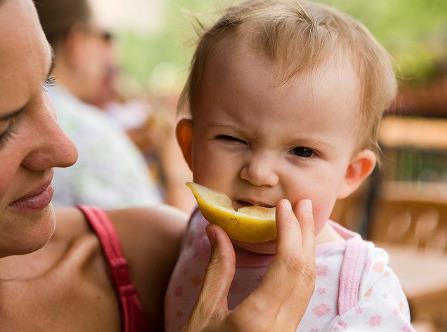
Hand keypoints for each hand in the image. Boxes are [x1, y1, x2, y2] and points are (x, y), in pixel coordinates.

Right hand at [182, 199, 315, 331]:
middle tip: (303, 204)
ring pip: (309, 285)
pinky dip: (303, 268)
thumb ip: (216, 270)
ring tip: (303, 221)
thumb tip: (217, 228)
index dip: (290, 230)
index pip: (288, 265)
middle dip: (307, 233)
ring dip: (308, 249)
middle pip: (306, 272)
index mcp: (257, 320)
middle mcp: (281, 328)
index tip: (284, 206)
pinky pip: (303, 297)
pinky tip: (297, 252)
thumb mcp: (201, 314)